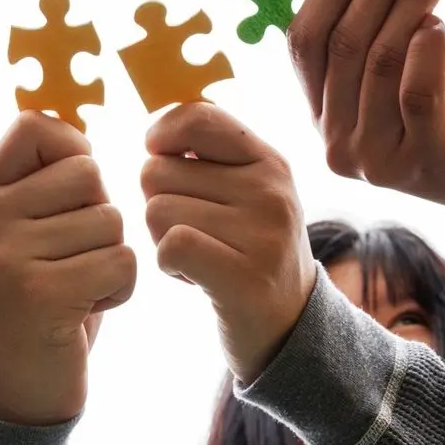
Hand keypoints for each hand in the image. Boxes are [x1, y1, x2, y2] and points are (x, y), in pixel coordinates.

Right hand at [0, 112, 139, 425]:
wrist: (21, 392)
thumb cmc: (46, 300)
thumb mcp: (32, 232)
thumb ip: (47, 183)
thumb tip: (76, 120)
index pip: (36, 126)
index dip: (74, 154)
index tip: (69, 203)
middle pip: (90, 175)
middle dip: (102, 220)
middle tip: (71, 263)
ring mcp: (4, 256)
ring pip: (112, 221)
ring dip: (112, 259)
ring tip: (76, 289)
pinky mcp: (37, 293)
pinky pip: (121, 261)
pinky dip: (120, 290)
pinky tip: (85, 311)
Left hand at [140, 103, 315, 382]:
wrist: (291, 326)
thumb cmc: (251, 250)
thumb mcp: (249, 191)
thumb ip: (211, 155)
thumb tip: (153, 135)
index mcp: (269, 161)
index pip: (196, 117)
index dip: (162, 136)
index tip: (161, 159)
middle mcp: (271, 190)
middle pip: (158, 171)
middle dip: (160, 203)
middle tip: (195, 233)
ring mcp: (262, 233)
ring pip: (157, 210)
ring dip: (164, 239)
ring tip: (200, 256)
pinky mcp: (243, 277)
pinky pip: (170, 246)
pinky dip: (168, 265)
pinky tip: (192, 277)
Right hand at [291, 0, 444, 223]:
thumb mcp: (401, 64)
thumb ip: (372, 27)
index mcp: (323, 117)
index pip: (303, 41)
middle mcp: (338, 144)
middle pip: (342, 41)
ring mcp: (379, 158)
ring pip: (380, 57)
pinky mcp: (428, 157)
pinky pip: (416, 88)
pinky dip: (428, 46)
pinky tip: (443, 21)